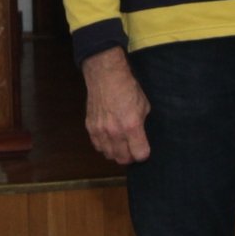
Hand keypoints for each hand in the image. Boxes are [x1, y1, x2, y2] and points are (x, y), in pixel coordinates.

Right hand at [82, 47, 151, 164]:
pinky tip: (109, 139)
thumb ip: (142, 124)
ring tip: (120, 145)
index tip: (144, 150)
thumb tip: (142, 136)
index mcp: (132, 126)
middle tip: (132, 151)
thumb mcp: (144, 106)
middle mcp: (115, 132)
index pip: (139, 154)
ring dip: (116, 153)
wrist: (106, 76)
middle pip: (123, 159)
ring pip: (109, 155)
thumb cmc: (128, 88)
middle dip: (130, 157)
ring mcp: (101, 131)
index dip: (143, 154)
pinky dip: (104, 146)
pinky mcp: (90, 127)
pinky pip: (97, 146)